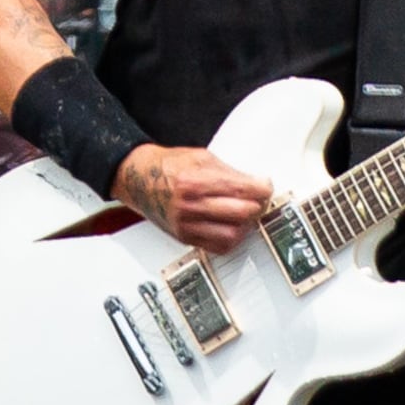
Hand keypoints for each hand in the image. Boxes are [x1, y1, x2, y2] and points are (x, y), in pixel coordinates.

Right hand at [115, 146, 274, 251]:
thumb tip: (256, 183)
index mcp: (195, 181)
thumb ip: (229, 172)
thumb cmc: (168, 166)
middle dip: (258, 205)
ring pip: (232, 234)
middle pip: (241, 213)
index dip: (262, 188)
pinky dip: (232, 238)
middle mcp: (190, 206)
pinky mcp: (185, 237)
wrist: (139, 179)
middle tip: (260, 199)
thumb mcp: (201, 157)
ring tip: (246, 213)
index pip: (241, 189)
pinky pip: (218, 247)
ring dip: (246, 225)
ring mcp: (186, 225)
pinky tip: (233, 226)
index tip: (265, 186)